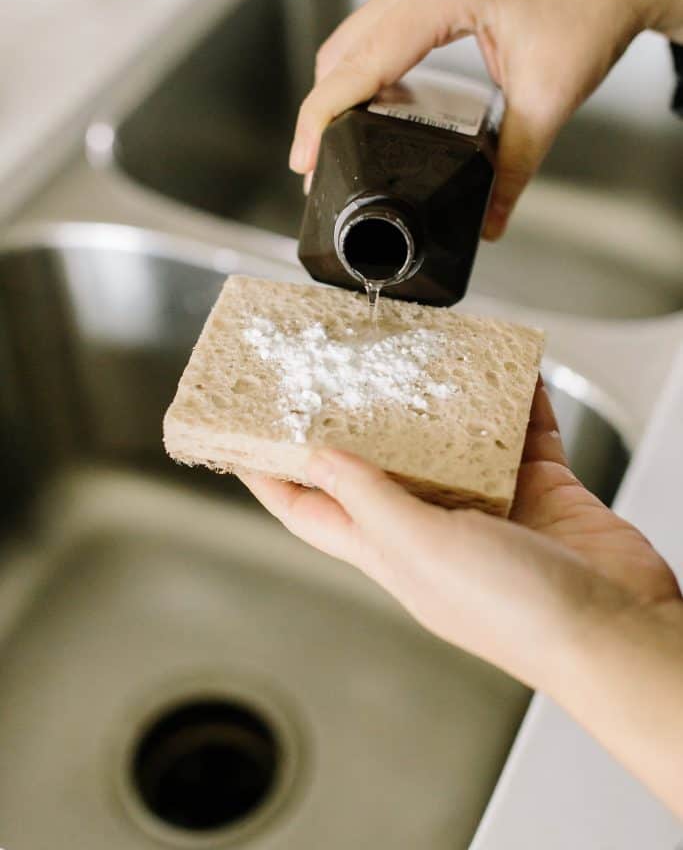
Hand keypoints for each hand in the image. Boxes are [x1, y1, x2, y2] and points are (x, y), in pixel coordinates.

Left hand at [239, 380, 679, 691]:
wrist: (616, 630)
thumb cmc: (520, 616)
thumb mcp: (422, 548)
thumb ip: (370, 499)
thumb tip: (317, 458)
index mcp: (391, 551)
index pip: (310, 509)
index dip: (270, 473)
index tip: (239, 436)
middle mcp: (432, 528)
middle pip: (379, 464)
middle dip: (357, 417)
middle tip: (338, 366)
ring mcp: (487, 507)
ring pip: (451, 439)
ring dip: (440, 400)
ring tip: (425, 355)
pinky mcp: (538, 491)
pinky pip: (519, 433)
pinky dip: (516, 403)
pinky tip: (510, 374)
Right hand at [289, 0, 682, 238]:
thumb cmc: (589, 11)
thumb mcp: (547, 99)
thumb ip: (513, 168)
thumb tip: (489, 220)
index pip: (356, 65)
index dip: (320, 117)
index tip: (305, 161)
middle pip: (340, 53)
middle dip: (320, 112)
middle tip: (315, 168)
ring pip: (350, 41)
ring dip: (336, 92)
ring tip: (332, 146)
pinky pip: (373, 33)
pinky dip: (359, 73)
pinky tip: (364, 109)